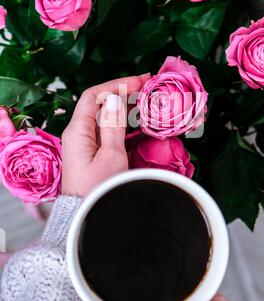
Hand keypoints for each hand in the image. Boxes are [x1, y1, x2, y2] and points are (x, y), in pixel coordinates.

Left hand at [62, 74, 149, 196]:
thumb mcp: (111, 156)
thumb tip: (114, 98)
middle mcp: (79, 134)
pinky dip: (125, 125)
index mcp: (78, 131)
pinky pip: (110, 132)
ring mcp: (87, 144)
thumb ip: (113, 125)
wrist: (89, 219)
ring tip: (148, 102)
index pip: (95, 95)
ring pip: (107, 117)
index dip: (118, 84)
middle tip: (149, 88)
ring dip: (127, 108)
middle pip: (101, 104)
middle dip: (125, 93)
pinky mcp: (94, 155)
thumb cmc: (99, 191)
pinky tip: (141, 123)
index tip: (140, 81)